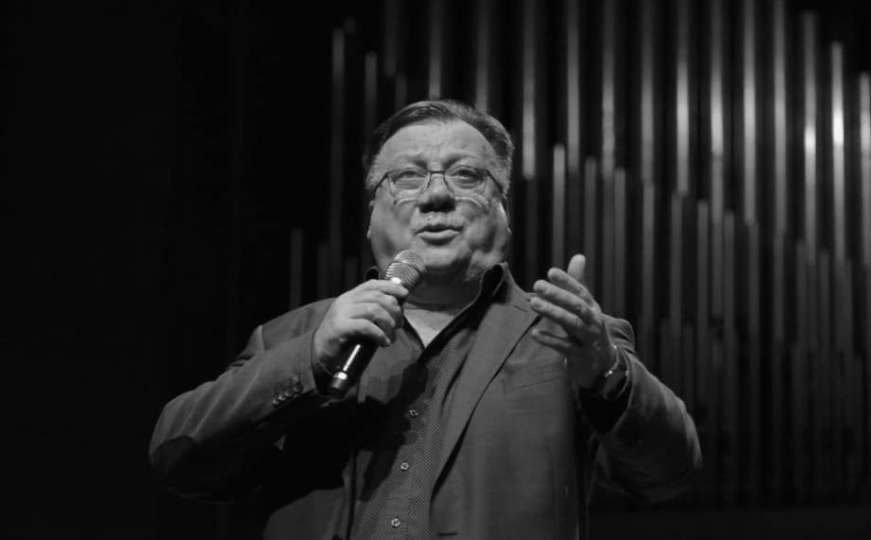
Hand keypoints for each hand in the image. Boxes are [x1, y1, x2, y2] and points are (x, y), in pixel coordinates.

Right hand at [313, 280, 408, 364]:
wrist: (318, 352)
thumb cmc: (341, 337)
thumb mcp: (356, 319)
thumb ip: (371, 312)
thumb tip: (396, 309)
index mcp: (349, 297)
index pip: (372, 284)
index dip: (391, 286)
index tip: (404, 293)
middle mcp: (345, 301)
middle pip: (377, 297)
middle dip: (394, 309)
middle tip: (399, 324)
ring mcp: (341, 313)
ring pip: (374, 309)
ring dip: (389, 322)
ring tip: (392, 334)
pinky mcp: (340, 327)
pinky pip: (366, 326)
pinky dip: (380, 334)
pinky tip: (384, 342)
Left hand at [528, 254, 617, 388]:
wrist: (601, 364)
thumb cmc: (588, 329)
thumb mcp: (585, 307)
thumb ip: (578, 283)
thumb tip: (578, 256)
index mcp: (593, 308)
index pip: (581, 292)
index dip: (567, 281)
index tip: (551, 272)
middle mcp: (593, 322)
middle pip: (577, 306)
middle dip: (558, 295)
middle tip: (537, 285)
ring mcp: (588, 340)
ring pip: (573, 324)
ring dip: (553, 313)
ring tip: (533, 303)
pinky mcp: (580, 357)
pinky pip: (565, 347)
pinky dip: (550, 340)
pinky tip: (534, 334)